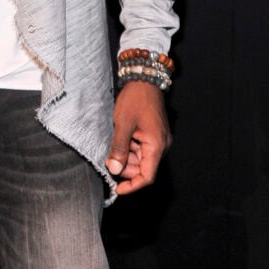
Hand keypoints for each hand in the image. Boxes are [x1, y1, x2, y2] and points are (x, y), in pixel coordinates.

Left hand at [105, 81, 171, 195]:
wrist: (144, 79)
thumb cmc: (135, 99)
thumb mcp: (123, 124)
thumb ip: (119, 148)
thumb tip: (115, 170)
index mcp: (156, 146)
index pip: (147, 176)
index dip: (132, 185)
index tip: (117, 189)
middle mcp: (160, 145)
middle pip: (142, 168)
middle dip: (125, 167)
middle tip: (108, 158)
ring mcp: (157, 139)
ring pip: (140, 158)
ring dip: (125, 156)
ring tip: (113, 144)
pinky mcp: (152, 134)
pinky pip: (140, 148)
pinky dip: (129, 147)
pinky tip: (120, 138)